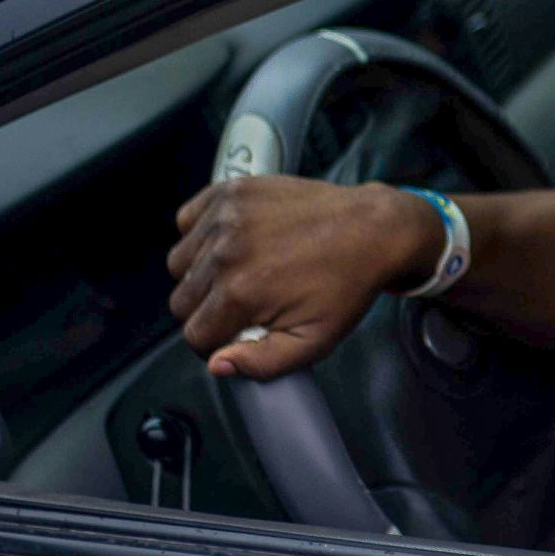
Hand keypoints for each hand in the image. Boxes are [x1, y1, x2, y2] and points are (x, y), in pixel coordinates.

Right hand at [167, 176, 439, 379]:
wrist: (373, 229)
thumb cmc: (347, 283)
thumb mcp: (315, 340)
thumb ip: (262, 363)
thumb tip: (217, 364)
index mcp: (241, 292)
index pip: (194, 334)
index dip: (216, 341)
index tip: (238, 332)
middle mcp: (225, 252)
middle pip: (182, 300)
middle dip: (209, 310)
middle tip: (245, 303)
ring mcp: (226, 217)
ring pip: (180, 263)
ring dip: (201, 272)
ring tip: (241, 271)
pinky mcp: (232, 191)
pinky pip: (188, 220)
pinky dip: (201, 233)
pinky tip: (233, 242)